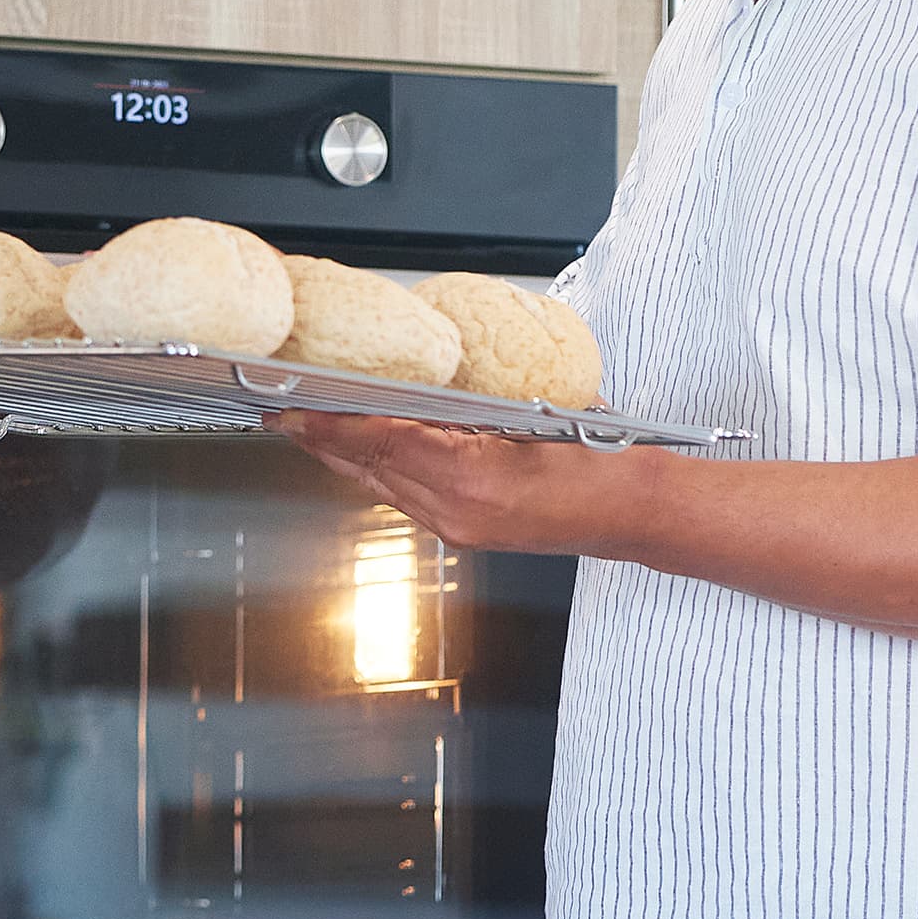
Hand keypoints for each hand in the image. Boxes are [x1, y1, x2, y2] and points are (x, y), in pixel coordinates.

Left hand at [270, 411, 654, 556]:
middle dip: (322, 440)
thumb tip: (415, 387)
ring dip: (346, 455)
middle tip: (283, 412)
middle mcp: (457, 510)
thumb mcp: (530, 416)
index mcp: (472, 478)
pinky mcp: (466, 532)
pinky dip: (380, 469)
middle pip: (368, 468)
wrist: (634, 511)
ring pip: (381, 484)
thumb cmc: (601, 464)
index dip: (331, 423)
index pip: (381, 442)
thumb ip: (468, 407)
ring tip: (313, 426)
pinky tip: (370, 450)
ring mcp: (459, 526)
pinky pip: (405, 497)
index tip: (293, 408)